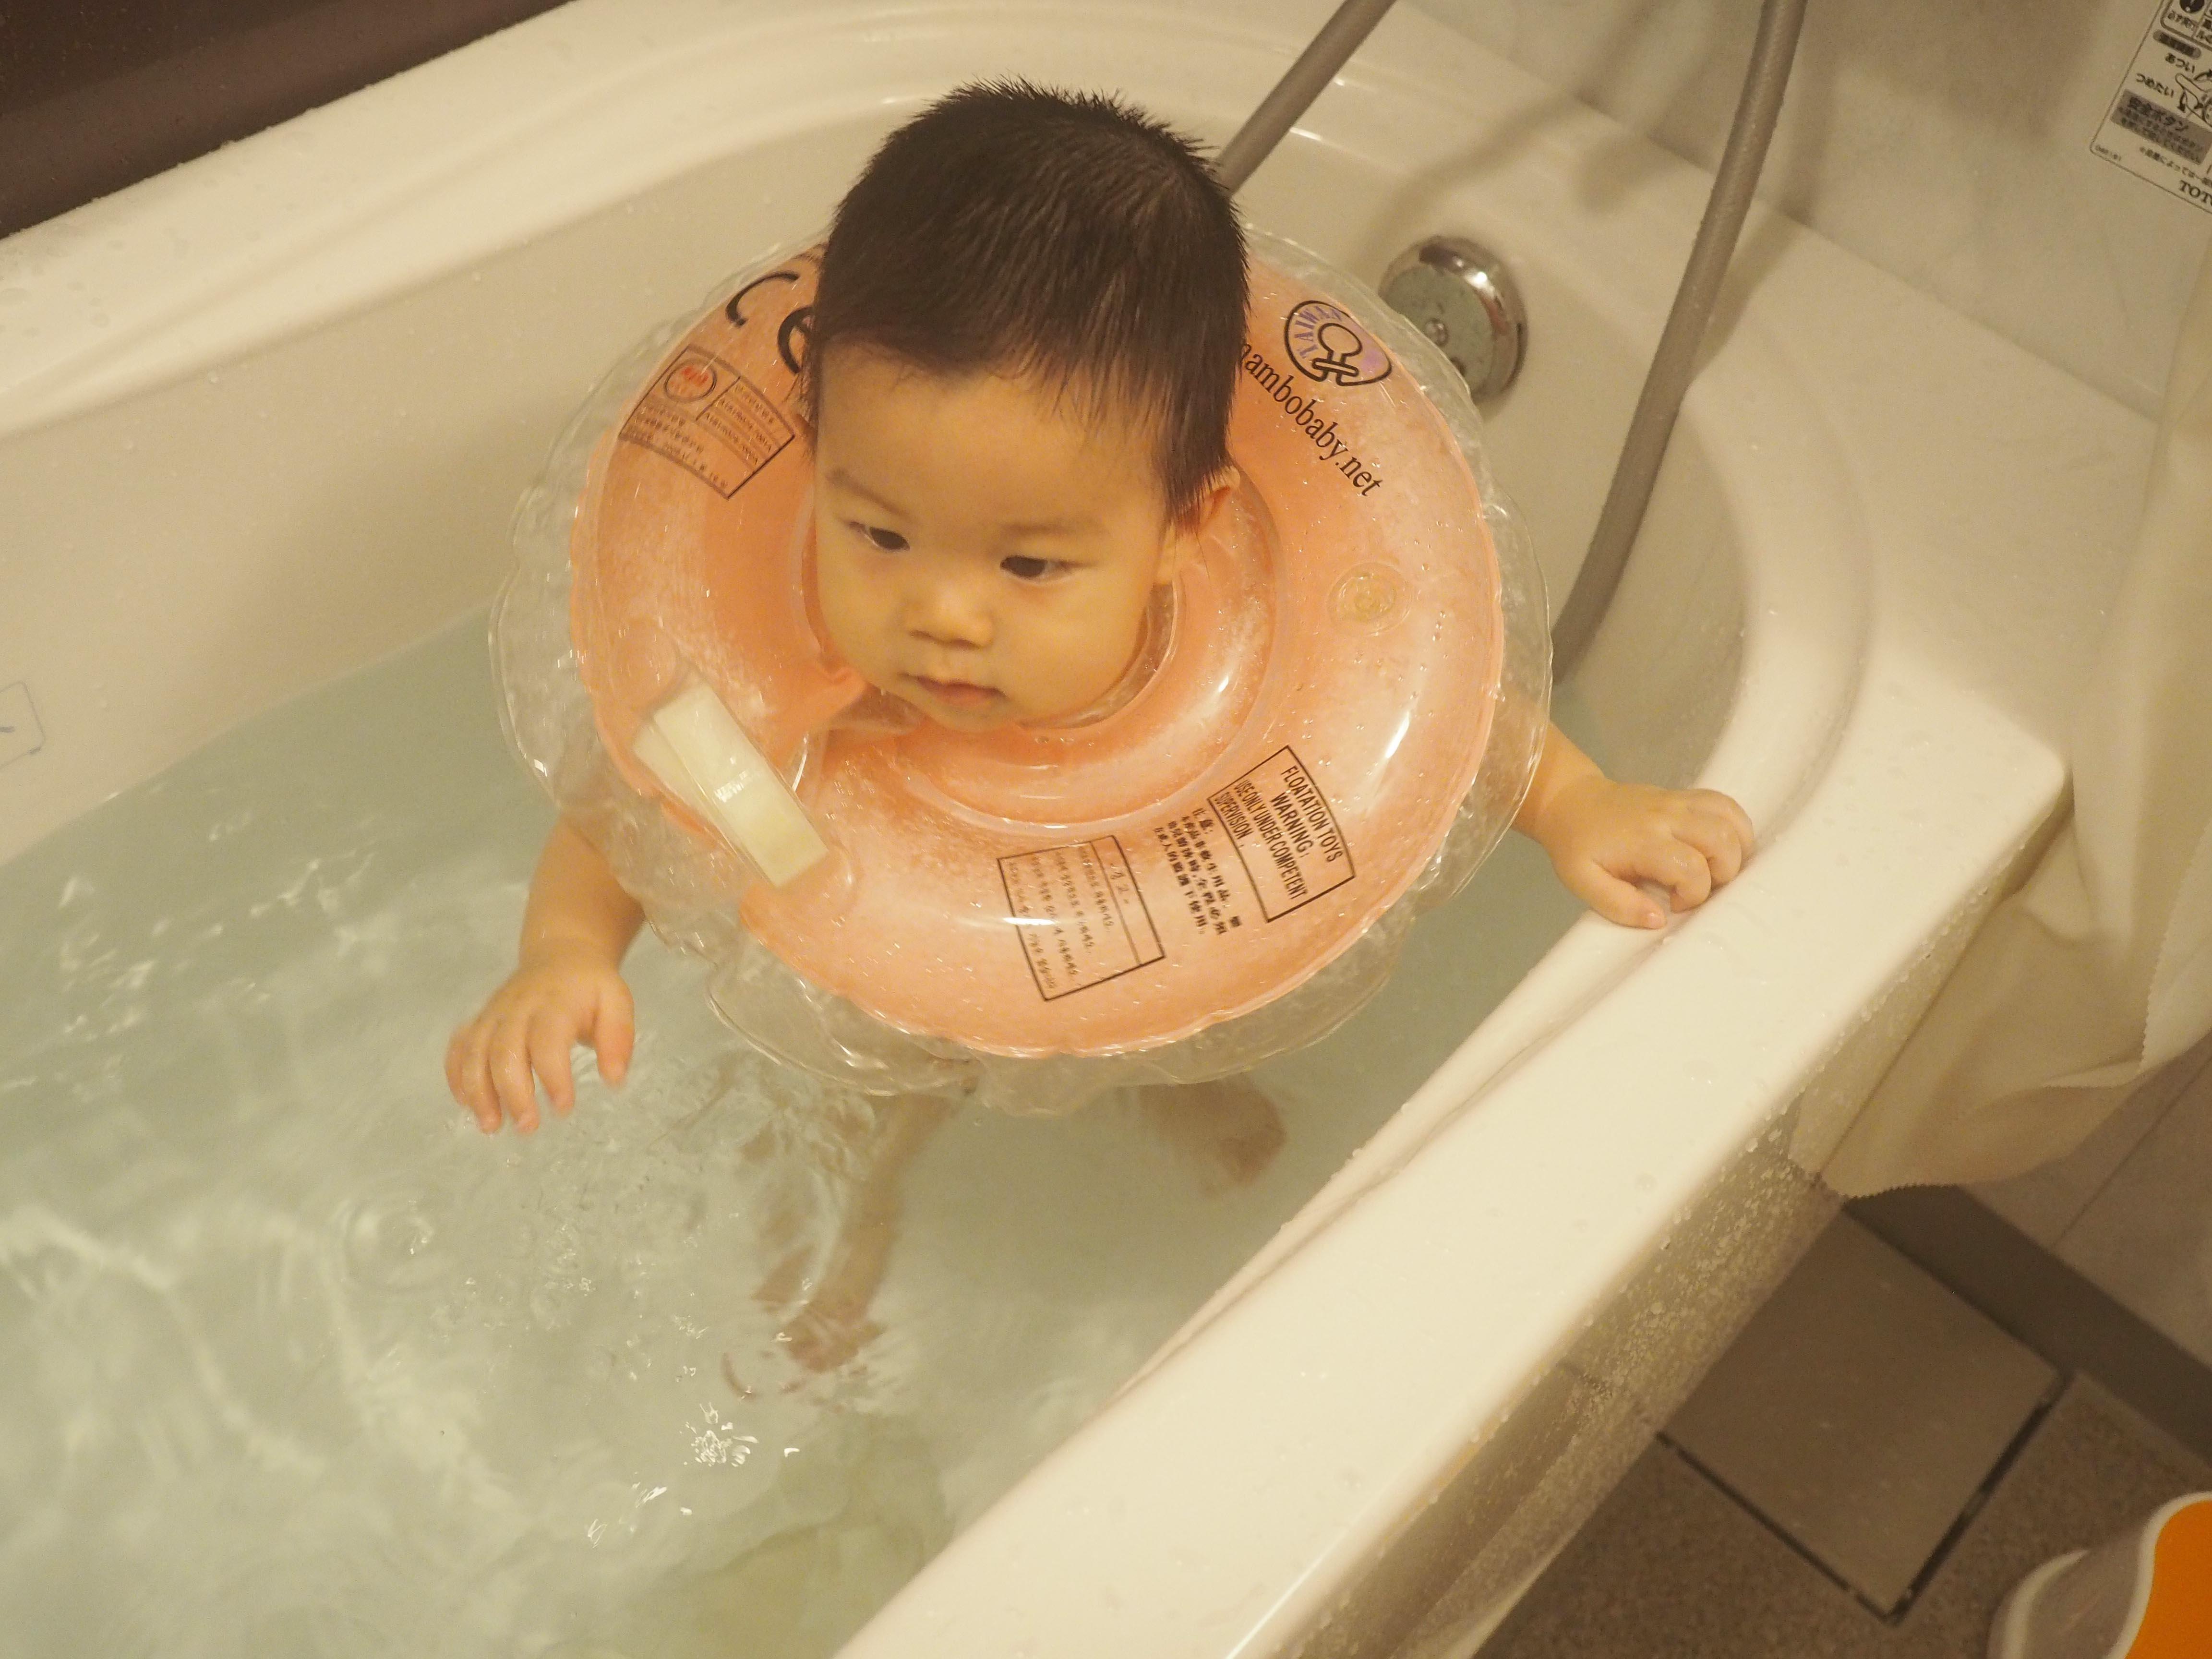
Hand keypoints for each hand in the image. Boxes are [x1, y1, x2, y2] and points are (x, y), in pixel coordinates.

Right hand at [445, 944, 634, 1133]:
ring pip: (474, 1051)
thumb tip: (614, 1079)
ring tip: (491, 1126)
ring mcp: (492, 1013)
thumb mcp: (617, 1003)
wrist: (560, 955)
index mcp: (555, 1003)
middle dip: (512, 1093)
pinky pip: (458, 1046)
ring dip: (479, 1091)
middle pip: (504, 1051)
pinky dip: (456, 1074)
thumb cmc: (591, 988)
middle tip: (527, 1127)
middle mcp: (517, 1008)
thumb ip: (617, 1039)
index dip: (552, 1076)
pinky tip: (466, 1103)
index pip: (547, 1041)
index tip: (563, 1108)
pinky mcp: (479, 1020)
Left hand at [1532, 773, 1753, 928]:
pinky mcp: (1684, 796)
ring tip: (1717, 869)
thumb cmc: (1577, 846)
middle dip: (1724, 873)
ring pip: (1729, 818)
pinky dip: (1735, 826)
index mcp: (1642, 841)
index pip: (1690, 868)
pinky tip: (1723, 847)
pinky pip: (1724, 804)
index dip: (1694, 894)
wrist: (1570, 802)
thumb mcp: (1584, 883)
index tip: (1676, 905)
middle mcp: (1666, 817)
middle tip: (1702, 887)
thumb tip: (1659, 919)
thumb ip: (1620, 905)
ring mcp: (1678, 802)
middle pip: (1720, 840)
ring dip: (1736, 849)